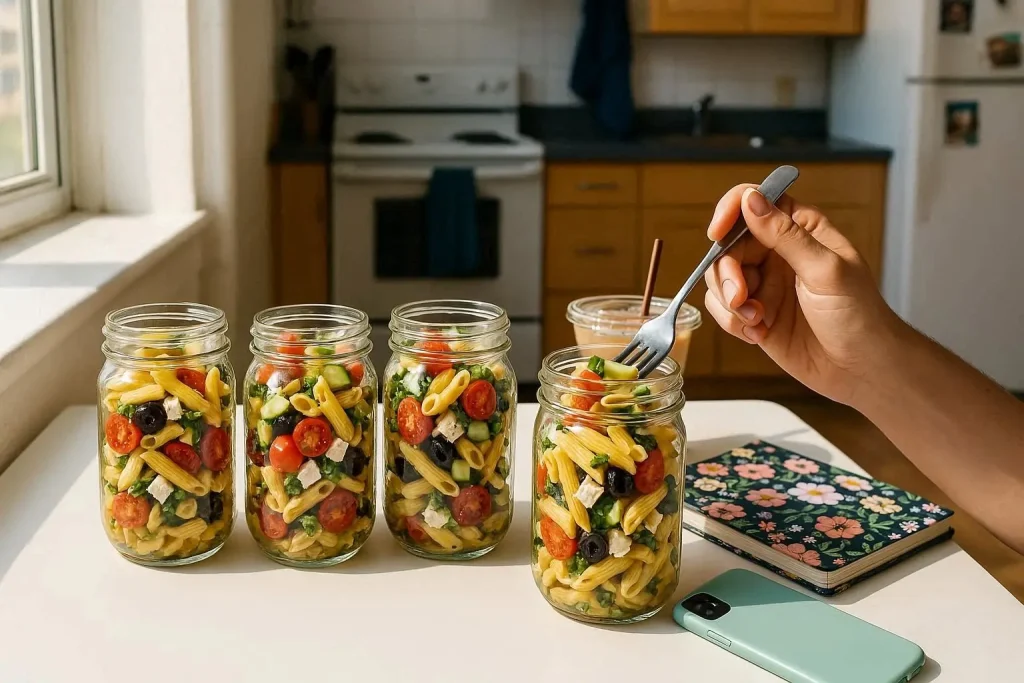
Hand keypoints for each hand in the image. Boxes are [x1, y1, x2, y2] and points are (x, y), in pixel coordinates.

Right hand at [704, 185, 904, 405]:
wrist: (863, 369)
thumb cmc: (860, 316)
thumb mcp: (825, 270)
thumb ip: (785, 235)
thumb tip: (751, 200)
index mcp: (801, 229)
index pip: (755, 203)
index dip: (731, 212)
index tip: (718, 233)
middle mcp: (778, 253)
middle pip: (728, 245)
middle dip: (727, 272)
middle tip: (740, 297)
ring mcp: (764, 285)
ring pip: (719, 278)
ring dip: (728, 301)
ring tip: (755, 320)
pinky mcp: (754, 314)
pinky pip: (722, 309)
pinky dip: (732, 322)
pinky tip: (758, 333)